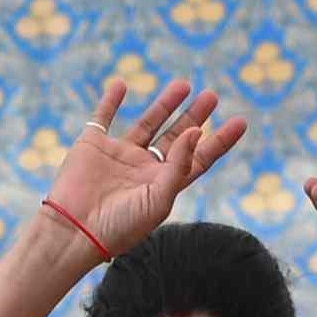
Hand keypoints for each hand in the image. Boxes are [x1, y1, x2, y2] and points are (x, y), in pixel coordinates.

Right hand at [37, 74, 248, 260]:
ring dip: (165, 104)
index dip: (220, 141)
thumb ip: (180, 164)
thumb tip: (199, 130)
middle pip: (177, 137)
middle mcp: (144, 169)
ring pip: (148, 124)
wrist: (74, 231)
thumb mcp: (159, 199)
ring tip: (184, 84)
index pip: (199, 159)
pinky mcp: (92, 146)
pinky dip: (111, 101)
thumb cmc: (120, 226)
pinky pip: (103, 117)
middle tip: (212, 96)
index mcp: (163, 184)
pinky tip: (121, 84)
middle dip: (195, 117)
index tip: (241, 121)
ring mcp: (119, 156)